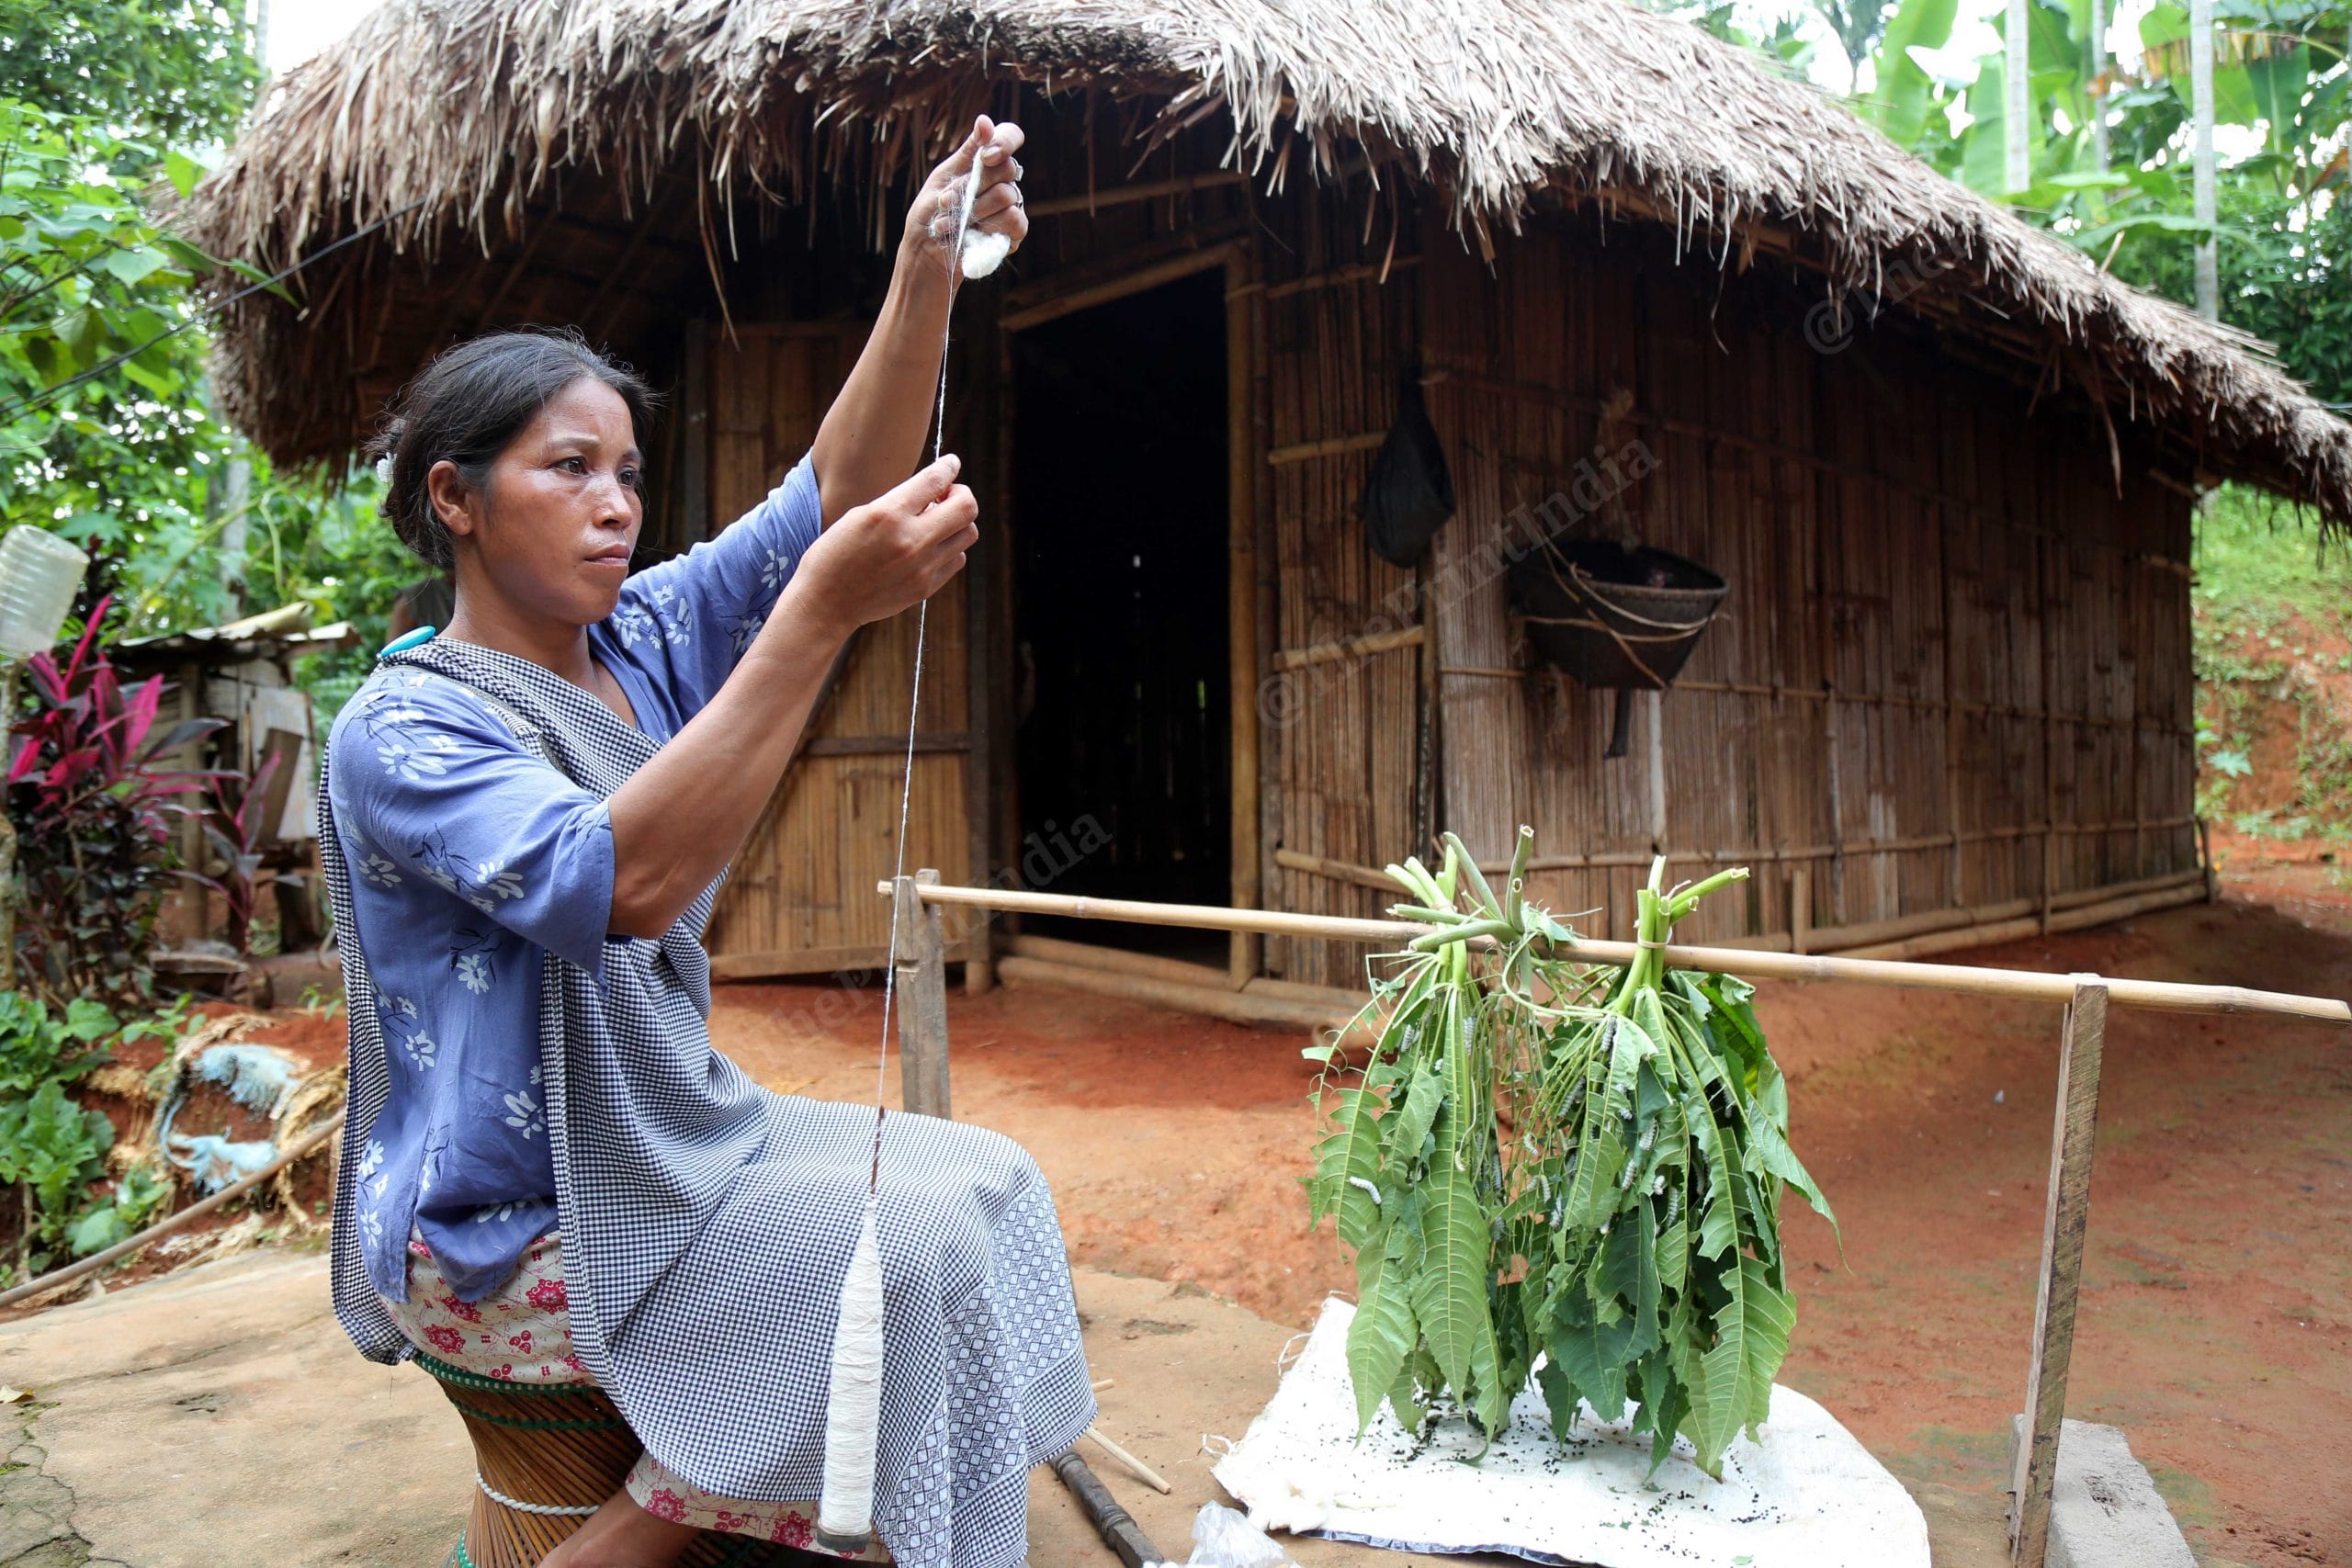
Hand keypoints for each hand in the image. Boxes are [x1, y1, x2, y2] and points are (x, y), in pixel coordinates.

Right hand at [787, 455, 977, 638]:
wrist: (827, 602)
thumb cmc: (836, 553)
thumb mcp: (859, 516)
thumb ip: (898, 503)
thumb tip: (934, 492)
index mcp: (888, 514)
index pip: (935, 480)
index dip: (949, 466)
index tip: (951, 463)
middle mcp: (910, 539)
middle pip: (966, 506)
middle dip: (960, 493)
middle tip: (944, 497)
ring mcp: (922, 566)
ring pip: (969, 533)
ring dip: (957, 522)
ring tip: (936, 523)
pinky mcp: (926, 586)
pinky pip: (957, 559)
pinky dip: (950, 549)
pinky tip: (929, 547)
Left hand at [902, 115, 1026, 276]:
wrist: (925, 253)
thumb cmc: (932, 212)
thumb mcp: (943, 178)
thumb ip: (968, 152)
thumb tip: (985, 120)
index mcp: (986, 162)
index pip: (1010, 136)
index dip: (1004, 141)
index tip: (986, 157)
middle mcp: (1002, 180)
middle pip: (1008, 167)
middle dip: (974, 185)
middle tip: (947, 201)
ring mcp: (1011, 206)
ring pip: (1007, 195)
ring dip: (974, 210)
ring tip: (950, 223)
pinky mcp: (1014, 232)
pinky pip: (1015, 220)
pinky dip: (989, 227)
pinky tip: (970, 235)